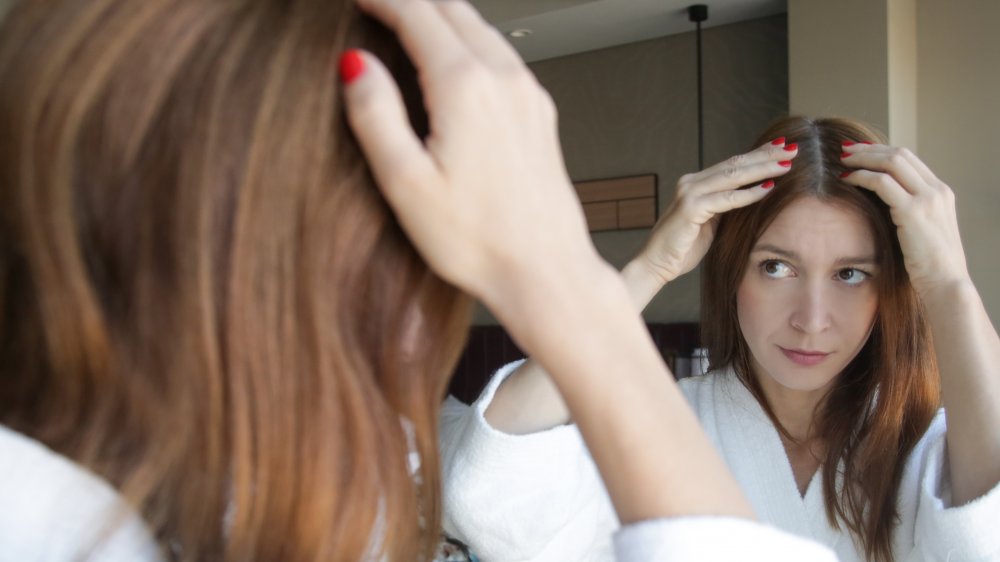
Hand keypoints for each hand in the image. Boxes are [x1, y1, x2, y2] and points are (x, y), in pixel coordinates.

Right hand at [341, 0, 598, 312]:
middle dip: (412, 0)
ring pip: (481, 27)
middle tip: (380, 7)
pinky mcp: (540, 114)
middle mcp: (504, 80)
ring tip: (410, 22)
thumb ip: (375, 114)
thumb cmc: (478, 240)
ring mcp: (528, 95)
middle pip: (453, 9)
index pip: (416, 13)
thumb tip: (355, 65)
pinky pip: (502, 54)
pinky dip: (471, 40)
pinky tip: (456, 61)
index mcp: (465, 88)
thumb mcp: (405, 183)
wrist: (545, 271)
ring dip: (442, 14)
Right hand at [634, 140, 797, 284]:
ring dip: (762, 169)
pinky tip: (768, 189)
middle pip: (735, 164)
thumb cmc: (682, 248)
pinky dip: (748, 194)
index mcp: (696, 184)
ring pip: (733, 176)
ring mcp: (689, 194)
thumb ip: (725, 207)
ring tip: (786, 164)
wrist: (655, 264)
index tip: (781, 148)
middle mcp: (691, 182)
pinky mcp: (690, 209)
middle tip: (791, 148)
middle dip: (765, 156)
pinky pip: (726, 199)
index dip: (757, 155)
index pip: (732, 164)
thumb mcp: (710, 223)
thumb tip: (752, 197)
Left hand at [840, 143, 969, 295]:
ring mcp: (928, 198)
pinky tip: (846, 178)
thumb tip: (883, 203)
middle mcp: (937, 190)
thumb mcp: (923, 231)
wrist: (945, 283)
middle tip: (845, 150)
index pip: (910, 159)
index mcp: (941, 193)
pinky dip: (861, 176)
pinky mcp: (913, 211)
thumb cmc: (929, 265)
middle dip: (869, 149)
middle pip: (900, 154)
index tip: (860, 152)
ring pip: (891, 162)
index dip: (881, 151)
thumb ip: (909, 213)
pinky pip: (881, 183)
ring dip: (863, 158)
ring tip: (842, 160)